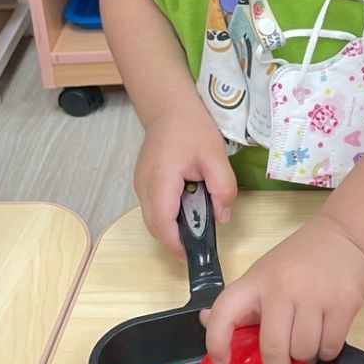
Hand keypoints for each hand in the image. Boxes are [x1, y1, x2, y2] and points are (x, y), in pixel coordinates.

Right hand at [134, 116, 236, 257]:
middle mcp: (144, 186)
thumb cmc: (193, 128)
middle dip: (174, 241)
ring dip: (171, 228)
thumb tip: (222, 217)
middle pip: (154, 226)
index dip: (176, 245)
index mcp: (161, 180)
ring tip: (195, 228)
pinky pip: (153, 207)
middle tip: (198, 247)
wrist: (170, 106)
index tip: (192, 257)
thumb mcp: (216, 156)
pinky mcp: (143, 181)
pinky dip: (167, 216)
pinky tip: (186, 209)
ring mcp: (140, 184)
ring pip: (152, 218)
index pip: (163, 223)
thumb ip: (223, 188)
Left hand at [202, 216, 363, 363]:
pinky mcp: (343, 303)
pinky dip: (327, 351)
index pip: (225, 312)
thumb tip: (205, 321)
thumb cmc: (299, 258)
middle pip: (273, 348)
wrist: (343, 233)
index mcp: (257, 280)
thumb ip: (242, 302)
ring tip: (308, 344)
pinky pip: (329, 347)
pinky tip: (325, 336)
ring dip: (306, 358)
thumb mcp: (264, 272)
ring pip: (304, 352)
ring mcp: (314, 295)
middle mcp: (282, 287)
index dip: (217, 343)